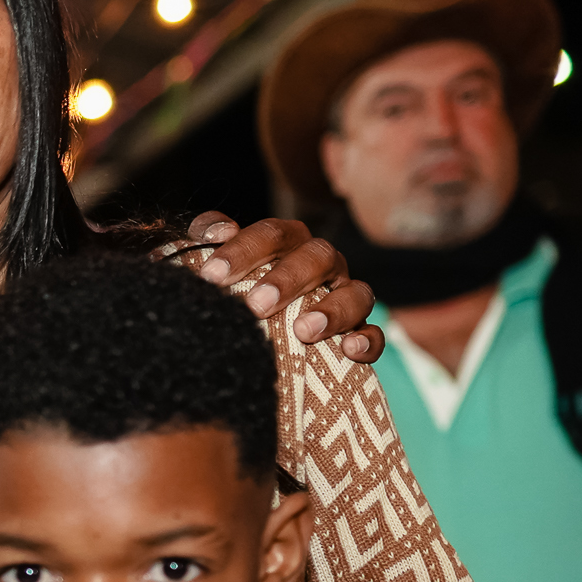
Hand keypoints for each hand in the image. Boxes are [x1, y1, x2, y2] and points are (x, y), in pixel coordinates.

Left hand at [185, 209, 378, 362]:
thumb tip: (219, 231)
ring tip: (303, 331)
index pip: (271, 234)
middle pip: (316, 257)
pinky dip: (367, 340)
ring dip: (333, 310)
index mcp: (287, 243)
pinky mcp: (359, 329)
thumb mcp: (216, 263)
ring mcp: (344, 294)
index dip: (242, 251)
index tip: (211, 275)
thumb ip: (208, 237)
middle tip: (256, 304)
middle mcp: (320, 263)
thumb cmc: (232, 288)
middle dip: (287, 280)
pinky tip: (349, 350)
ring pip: (355, 292)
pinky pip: (374, 333)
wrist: (249, 332)